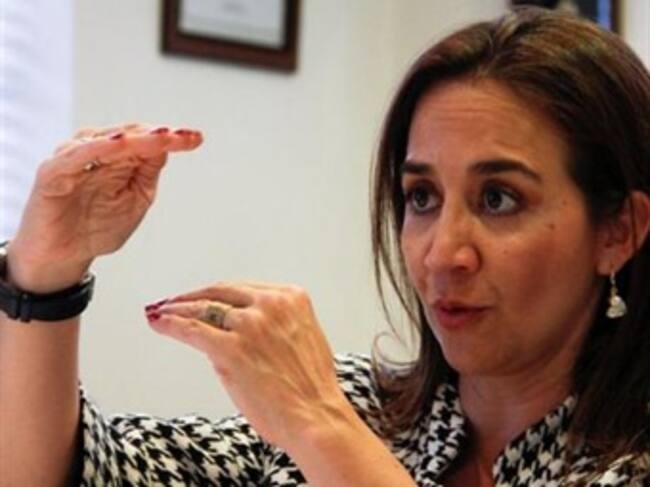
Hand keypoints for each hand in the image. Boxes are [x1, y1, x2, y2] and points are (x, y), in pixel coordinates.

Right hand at [9, 124, 201, 291]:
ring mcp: (73, 158)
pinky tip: (119, 144)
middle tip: (185, 136)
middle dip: (160, 135)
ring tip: (161, 137)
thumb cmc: (97, 227)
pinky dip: (98, 147)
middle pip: (131, 135)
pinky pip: (76, 156)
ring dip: (135, 138)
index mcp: (117, 157)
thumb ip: (147, 173)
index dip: (173, 138)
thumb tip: (167, 145)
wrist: (63, 257)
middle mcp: (96, 151)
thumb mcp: (136, 199)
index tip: (197, 138)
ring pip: (107, 140)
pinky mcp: (52, 172)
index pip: (147, 140)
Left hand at [145, 282, 353, 448]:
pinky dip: (171, 325)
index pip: (243, 288)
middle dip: (192, 296)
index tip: (203, 294)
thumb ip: (277, 323)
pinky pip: (192, 330)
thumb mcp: (303, 336)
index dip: (216, 292)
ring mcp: (250, 325)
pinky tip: (159, 324)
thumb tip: (242, 326)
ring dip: (176, 309)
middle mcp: (270, 305)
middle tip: (174, 301)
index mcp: (291, 297)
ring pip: (202, 309)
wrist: (316, 416)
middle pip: (219, 292)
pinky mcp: (230, 349)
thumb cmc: (312, 387)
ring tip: (161, 312)